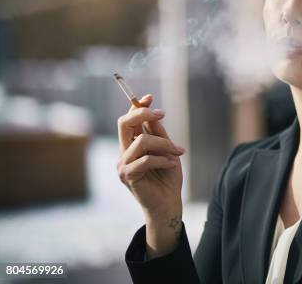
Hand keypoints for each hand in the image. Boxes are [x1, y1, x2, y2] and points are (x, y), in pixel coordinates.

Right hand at [116, 94, 184, 217]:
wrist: (168, 203)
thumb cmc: (168, 177)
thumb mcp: (166, 150)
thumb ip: (158, 134)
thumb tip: (153, 114)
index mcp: (131, 145)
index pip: (128, 120)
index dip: (137, 106)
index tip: (150, 97)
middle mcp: (123, 152)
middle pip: (124, 123)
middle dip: (143, 114)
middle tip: (163, 114)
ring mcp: (123, 164)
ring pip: (141, 140)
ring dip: (164, 144)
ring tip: (178, 153)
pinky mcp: (128, 176)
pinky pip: (146, 160)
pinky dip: (163, 160)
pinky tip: (173, 164)